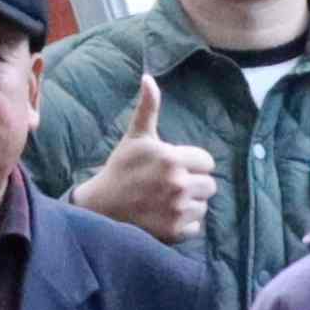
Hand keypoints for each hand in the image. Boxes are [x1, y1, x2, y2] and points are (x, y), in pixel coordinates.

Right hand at [74, 90, 217, 244]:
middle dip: (193, 184)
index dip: (192, 163)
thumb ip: (149, 108)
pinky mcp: (174, 232)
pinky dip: (184, 224)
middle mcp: (178, 184)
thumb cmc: (121, 168)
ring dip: (189, 204)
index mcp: (172, 158)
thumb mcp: (135, 137)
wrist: (100, 206)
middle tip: (169, 185)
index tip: (173, 167)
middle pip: (209, 185)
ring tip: (165, 200)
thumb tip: (148, 77)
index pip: (207, 162)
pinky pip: (196, 227)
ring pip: (203, 206)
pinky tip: (164, 216)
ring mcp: (177, 210)